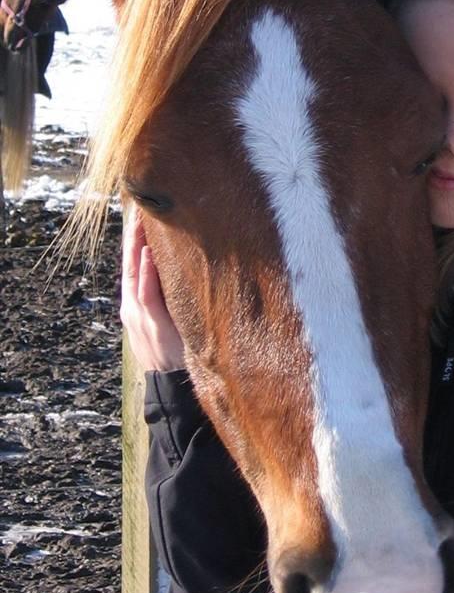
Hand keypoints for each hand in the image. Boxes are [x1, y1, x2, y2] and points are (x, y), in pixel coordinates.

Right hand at [120, 204, 185, 371]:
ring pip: (135, 273)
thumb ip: (169, 299)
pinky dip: (147, 273)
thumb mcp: (168, 321)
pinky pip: (147, 294)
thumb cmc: (173, 352)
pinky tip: (150, 254)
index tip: (140, 215)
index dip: (135, 241)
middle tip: (139, 208)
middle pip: (131, 263)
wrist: (168, 384)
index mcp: (136, 304)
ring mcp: (139, 315)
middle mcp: (132, 306)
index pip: (134, 265)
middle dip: (133, 236)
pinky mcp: (151, 324)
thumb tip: (184, 274)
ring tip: (141, 221)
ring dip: (138, 246)